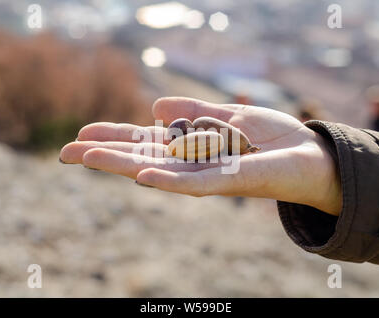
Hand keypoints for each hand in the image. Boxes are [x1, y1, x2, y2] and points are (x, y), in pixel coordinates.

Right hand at [60, 97, 341, 215]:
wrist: (312, 154)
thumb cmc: (272, 137)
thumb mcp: (229, 116)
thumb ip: (194, 113)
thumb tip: (154, 110)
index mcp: (192, 147)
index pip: (145, 143)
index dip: (115, 139)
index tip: (83, 136)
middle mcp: (193, 164)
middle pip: (142, 159)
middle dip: (105, 155)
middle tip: (66, 153)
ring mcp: (208, 176)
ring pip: (158, 172)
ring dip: (123, 166)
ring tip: (87, 158)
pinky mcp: (230, 182)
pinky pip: (195, 183)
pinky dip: (168, 179)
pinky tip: (142, 175)